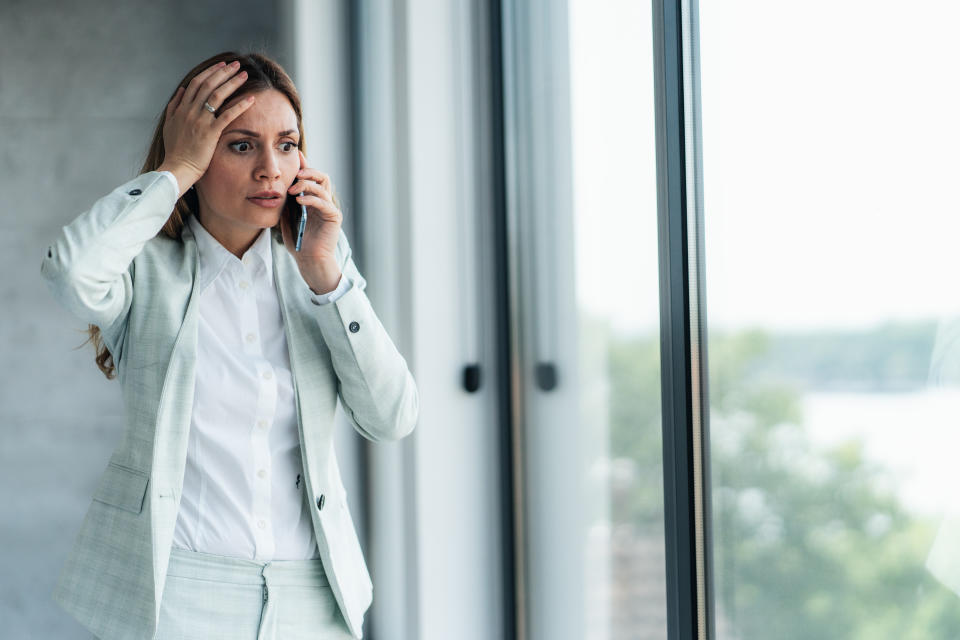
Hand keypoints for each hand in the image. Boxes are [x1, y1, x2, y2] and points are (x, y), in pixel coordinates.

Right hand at [157, 61, 254, 194]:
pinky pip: (227, 114)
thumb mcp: (170, 125)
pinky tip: (251, 99)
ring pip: (218, 95)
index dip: (211, 72)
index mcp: (181, 108)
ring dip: (232, 82)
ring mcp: (200, 120)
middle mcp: (190, 110)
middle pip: (209, 84)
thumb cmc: (175, 151)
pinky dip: (240, 105)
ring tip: (245, 75)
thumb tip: (182, 90)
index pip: (197, 83)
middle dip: (224, 72)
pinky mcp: (210, 132)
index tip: (222, 65)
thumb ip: (175, 106)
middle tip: (237, 64)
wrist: (177, 168)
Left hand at [280, 150, 343, 293]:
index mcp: (313, 199)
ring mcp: (329, 208)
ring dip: (307, 184)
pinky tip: (299, 201)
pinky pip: (324, 202)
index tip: (295, 156)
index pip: (311, 177)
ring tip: (293, 189)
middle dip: (308, 171)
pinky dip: (311, 198)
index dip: (304, 166)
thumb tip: (278, 186)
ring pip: (323, 185)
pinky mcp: (333, 217)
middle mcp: (323, 201)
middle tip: (295, 173)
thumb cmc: (298, 242)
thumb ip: (286, 203)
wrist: (309, 260)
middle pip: (321, 176)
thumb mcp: (286, 218)